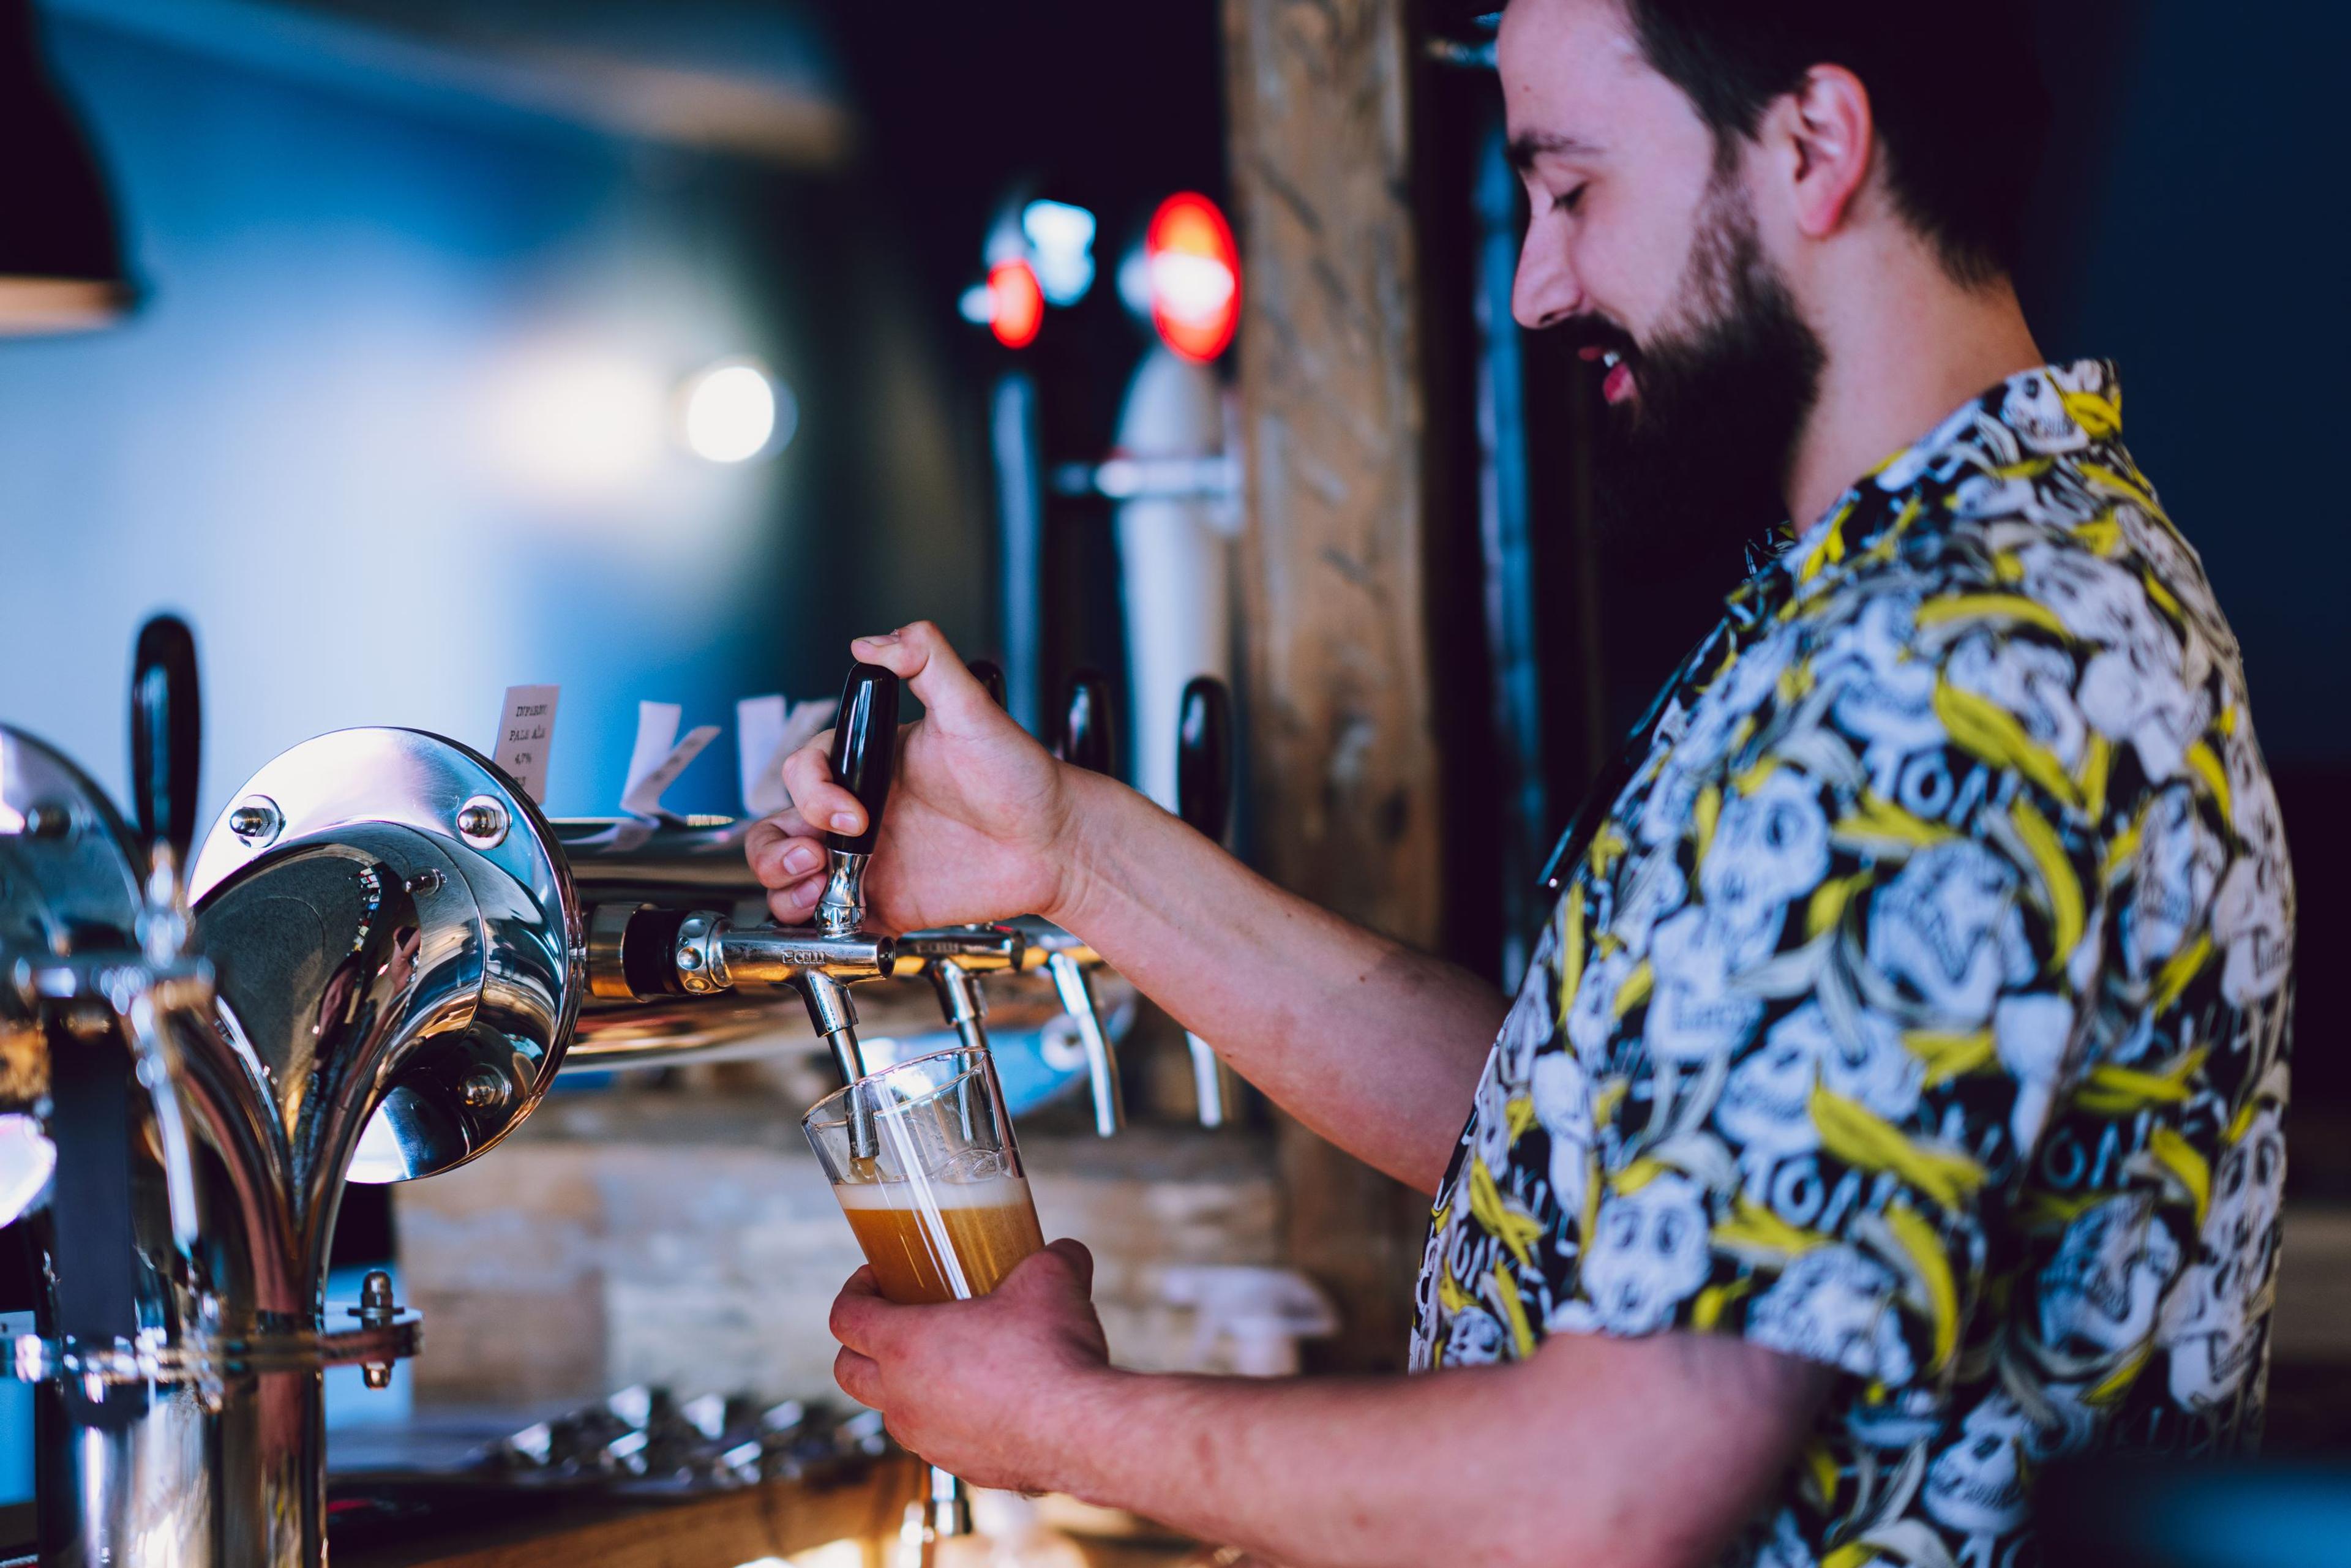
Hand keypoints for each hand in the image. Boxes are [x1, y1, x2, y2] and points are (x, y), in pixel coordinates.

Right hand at [746, 622, 1083, 931]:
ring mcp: (866, 862)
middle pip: (776, 830)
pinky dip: (819, 929)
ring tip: (819, 892)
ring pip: (788, 879)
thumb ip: (925, 659)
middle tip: (815, 860)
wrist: (1057, 842)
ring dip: (785, 889)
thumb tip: (872, 642)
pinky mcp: (883, 904)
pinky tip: (843, 920)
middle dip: (775, 850)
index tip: (855, 817)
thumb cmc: (1020, 775)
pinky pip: (829, 923)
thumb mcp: (971, 708)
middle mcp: (857, 813)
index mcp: (867, 764)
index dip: (815, 795)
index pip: (804, 773)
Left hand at [829, 1240, 1114, 1490]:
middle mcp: (903, 1397)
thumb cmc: (1051, 1355)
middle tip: (893, 1320)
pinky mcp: (960, 1467)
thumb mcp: (1051, 1278)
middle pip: (847, 1372)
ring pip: (890, 1411)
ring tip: (943, 1362)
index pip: (845, 1316)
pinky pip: (934, 1439)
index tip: (876, 1279)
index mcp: (906, 1344)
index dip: (853, 1290)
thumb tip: (1066, 1252)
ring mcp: (927, 1438)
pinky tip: (982, 1401)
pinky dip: (943, 1419)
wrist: (1079, 1432)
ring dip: (902, 1386)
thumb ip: (1052, 1256)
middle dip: (859, 1344)